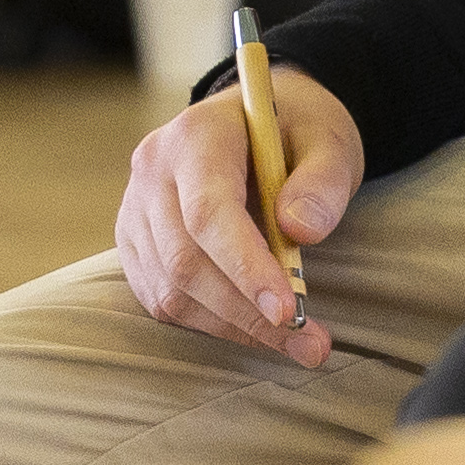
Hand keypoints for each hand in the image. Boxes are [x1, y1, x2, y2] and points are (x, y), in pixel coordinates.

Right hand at [112, 66, 361, 366]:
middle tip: (311, 341)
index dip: (246, 268)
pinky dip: (211, 322)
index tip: (290, 310)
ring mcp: (137, 209)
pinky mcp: (135, 243)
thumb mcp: (329, 142)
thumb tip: (302, 231)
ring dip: (234, 325)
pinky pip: (162, 298)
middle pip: (185, 259)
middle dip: (248, 311)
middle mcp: (153, 171)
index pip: (208, 212)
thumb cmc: (297, 132)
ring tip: (297, 341)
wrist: (257, 124)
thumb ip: (323, 182)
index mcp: (196, 135)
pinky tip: (255, 326)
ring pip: (172, 289)